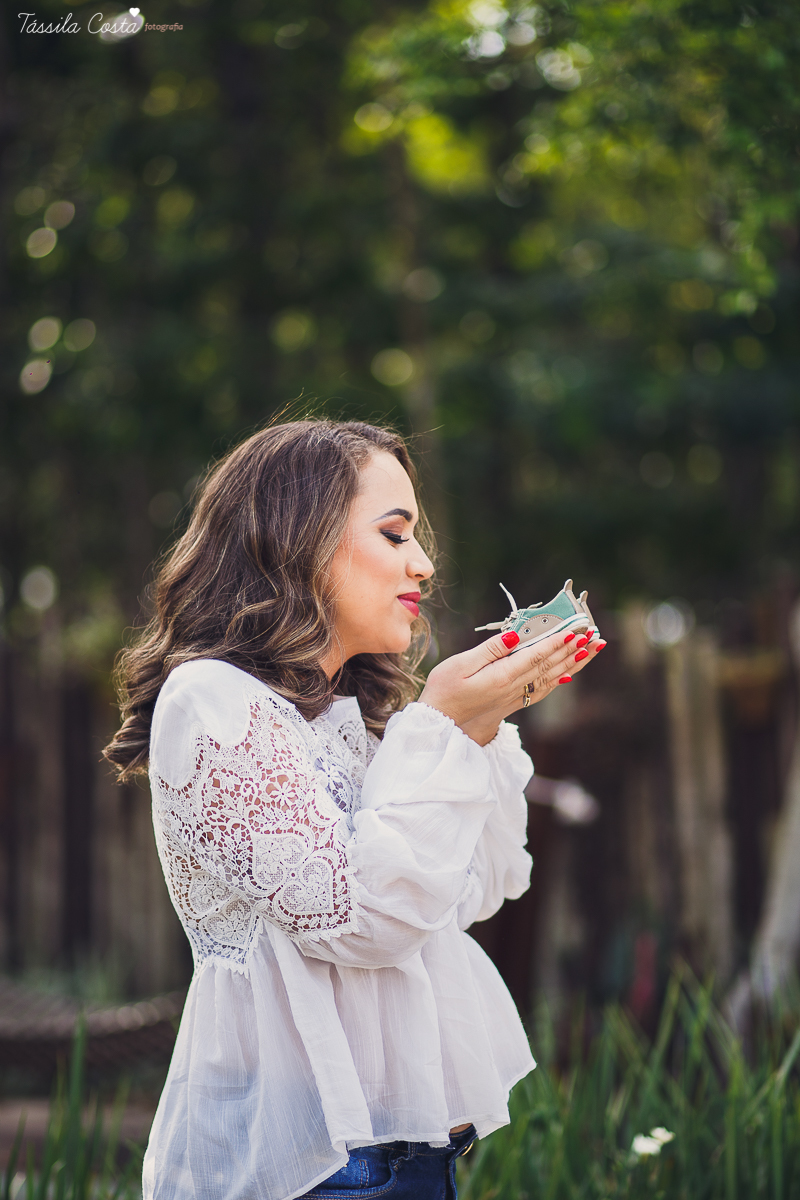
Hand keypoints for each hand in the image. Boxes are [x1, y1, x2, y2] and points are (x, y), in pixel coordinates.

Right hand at [418, 626, 603, 745]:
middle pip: (550, 666)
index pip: (536, 656)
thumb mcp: (460, 665)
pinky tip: (569, 674)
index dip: (557, 642)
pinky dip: (560, 680)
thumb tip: (515, 636)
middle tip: (593, 634)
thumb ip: (490, 650)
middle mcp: (514, 689)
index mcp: (501, 677)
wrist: (440, 725)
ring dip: (573, 662)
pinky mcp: (513, 703)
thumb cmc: (444, 691)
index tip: (575, 630)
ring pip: (552, 678)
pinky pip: (543, 690)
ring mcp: (515, 697)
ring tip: (592, 649)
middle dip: (573, 649)